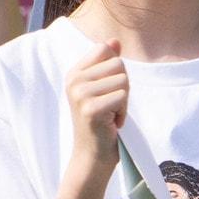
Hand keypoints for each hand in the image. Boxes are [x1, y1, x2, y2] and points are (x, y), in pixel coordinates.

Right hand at [64, 39, 129, 177]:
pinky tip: (113, 124)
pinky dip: (123, 112)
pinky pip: (122, 97)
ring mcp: (80, 94)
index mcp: (74, 72)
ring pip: (123, 80)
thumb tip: (115, 40)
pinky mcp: (90, 109)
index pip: (104, 49)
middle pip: (118, 64)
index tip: (108, 90)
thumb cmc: (101, 123)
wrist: (92, 158)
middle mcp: (73, 80)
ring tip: (111, 115)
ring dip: (124, 101)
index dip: (115, 69)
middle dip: (123, 87)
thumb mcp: (102, 89)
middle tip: (112, 106)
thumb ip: (106, 64)